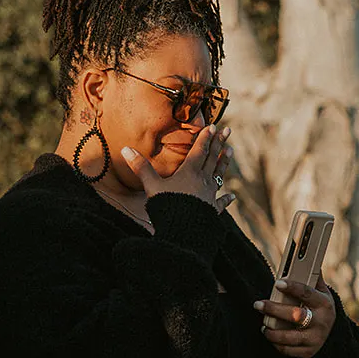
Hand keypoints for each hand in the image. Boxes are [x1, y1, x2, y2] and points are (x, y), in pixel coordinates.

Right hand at [120, 125, 234, 212]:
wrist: (183, 231)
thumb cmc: (167, 206)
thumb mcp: (152, 186)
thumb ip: (141, 167)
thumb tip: (126, 149)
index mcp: (190, 172)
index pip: (199, 150)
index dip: (205, 138)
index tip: (213, 126)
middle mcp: (203, 180)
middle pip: (212, 158)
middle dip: (219, 143)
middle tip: (228, 131)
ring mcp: (210, 195)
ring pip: (219, 175)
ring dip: (224, 162)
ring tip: (231, 151)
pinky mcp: (212, 210)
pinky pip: (221, 202)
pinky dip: (226, 198)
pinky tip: (232, 196)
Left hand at [254, 275, 336, 357]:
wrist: (330, 332)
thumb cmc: (319, 306)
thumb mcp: (321, 292)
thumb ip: (312, 277)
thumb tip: (306, 257)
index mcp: (324, 304)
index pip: (307, 294)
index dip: (292, 287)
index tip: (277, 283)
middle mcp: (322, 322)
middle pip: (295, 316)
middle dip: (274, 309)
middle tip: (258, 304)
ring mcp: (316, 339)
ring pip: (290, 337)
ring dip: (272, 331)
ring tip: (263, 324)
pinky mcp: (309, 352)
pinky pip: (288, 350)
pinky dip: (276, 344)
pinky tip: (270, 335)